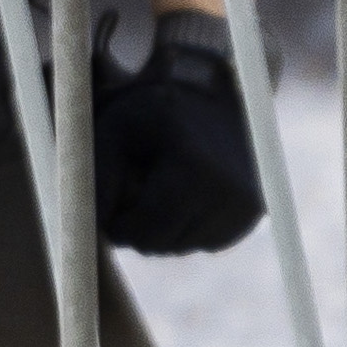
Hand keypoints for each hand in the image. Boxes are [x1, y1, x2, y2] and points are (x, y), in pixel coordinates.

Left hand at [92, 12, 265, 257]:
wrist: (205, 99)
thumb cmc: (147, 115)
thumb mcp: (109, 131)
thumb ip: (94, 177)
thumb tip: (90, 225)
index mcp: (193, 165)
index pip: (146, 230)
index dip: (118, 229)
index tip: (108, 210)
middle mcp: (230, 187)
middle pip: (165, 244)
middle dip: (138, 231)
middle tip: (129, 199)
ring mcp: (248, 200)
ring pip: (186, 247)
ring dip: (164, 231)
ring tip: (158, 190)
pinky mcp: (257, 210)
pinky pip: (208, 242)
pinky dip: (189, 229)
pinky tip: (182, 197)